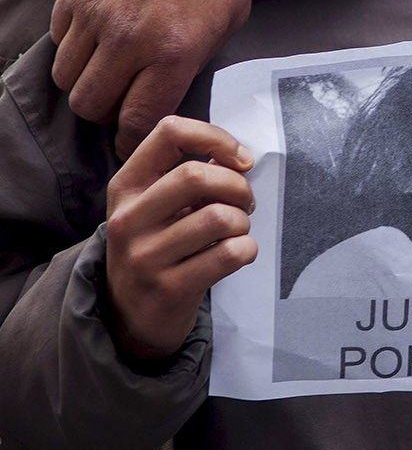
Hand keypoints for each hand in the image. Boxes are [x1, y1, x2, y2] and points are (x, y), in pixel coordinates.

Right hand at [52, 0, 254, 157]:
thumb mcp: (231, 16)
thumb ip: (196, 61)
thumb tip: (170, 96)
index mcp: (175, 49)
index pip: (136, 120)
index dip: (134, 139)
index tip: (136, 140)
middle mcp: (129, 36)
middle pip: (91, 106)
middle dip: (107, 113)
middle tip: (124, 102)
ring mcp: (95, 12)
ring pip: (67, 78)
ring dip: (87, 82)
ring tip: (113, 70)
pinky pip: (59, 42)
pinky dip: (75, 49)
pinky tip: (102, 37)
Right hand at [102, 116, 256, 360]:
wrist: (129, 316)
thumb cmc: (157, 246)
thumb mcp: (156, 207)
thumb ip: (190, 176)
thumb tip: (237, 156)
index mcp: (126, 187)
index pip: (169, 133)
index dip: (215, 137)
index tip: (241, 159)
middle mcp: (128, 219)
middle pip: (196, 176)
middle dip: (237, 185)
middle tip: (244, 203)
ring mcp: (144, 257)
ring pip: (219, 217)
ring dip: (242, 222)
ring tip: (236, 231)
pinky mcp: (168, 289)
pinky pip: (229, 254)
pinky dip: (247, 249)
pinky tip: (238, 253)